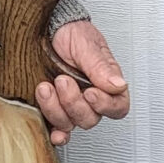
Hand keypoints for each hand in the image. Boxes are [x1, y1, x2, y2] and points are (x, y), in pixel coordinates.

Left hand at [35, 20, 130, 146]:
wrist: (45, 29)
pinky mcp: (52, 109)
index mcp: (106, 83)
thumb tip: (119, 85)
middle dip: (73, 102)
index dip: (105, 105)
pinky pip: (57, 129)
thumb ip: (101, 67)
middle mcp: (89, 97)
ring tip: (45, 87)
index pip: (117, 107)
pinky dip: (56, 133)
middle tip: (62, 80)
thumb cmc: (70, 32)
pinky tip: (53, 132)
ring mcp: (70, 105)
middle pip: (91, 118)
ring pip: (71, 123)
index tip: (90, 92)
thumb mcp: (87, 44)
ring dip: (56, 109)